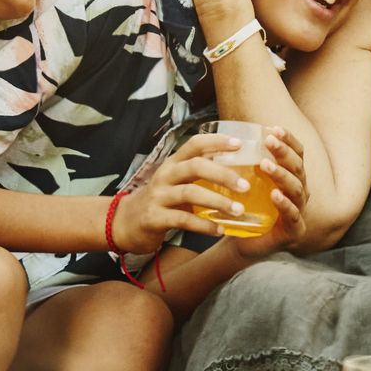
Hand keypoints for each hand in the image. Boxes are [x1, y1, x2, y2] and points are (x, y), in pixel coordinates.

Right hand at [111, 132, 247, 253]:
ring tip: (238, 210)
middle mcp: (165, 175)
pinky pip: (183, 220)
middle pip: (195, 166)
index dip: (217, 141)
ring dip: (217, 201)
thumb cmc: (160, 200)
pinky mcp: (155, 218)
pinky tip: (220, 230)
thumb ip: (198, 173)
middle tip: (246, 186)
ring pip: (190, 192)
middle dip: (223, 174)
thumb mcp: (175, 181)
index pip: (195, 144)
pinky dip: (204, 225)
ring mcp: (158, 196)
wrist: (125, 223)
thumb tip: (237, 167)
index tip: (240, 144)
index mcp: (173, 163)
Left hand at [232, 127, 307, 257]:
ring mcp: (300, 210)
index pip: (297, 154)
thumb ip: (245, 162)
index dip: (289, 140)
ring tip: (265, 164)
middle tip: (268, 140)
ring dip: (281, 174)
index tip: (273, 128)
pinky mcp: (295, 230)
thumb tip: (225, 136)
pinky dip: (285, 203)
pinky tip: (275, 194)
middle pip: (298, 167)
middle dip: (284, 152)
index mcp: (292, 177)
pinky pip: (293, 214)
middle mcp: (300, 191)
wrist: (244, 243)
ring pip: (296, 188)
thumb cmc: (248, 209)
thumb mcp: (247, 182)